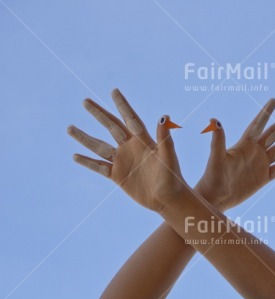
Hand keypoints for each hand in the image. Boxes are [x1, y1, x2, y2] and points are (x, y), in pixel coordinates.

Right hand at [68, 89, 184, 211]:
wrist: (168, 200)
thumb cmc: (172, 178)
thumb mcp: (168, 157)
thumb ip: (164, 138)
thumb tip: (164, 116)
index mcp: (143, 141)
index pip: (130, 118)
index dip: (122, 105)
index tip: (114, 90)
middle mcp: (131, 148)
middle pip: (111, 127)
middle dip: (99, 114)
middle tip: (85, 101)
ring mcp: (123, 161)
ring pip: (99, 146)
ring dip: (85, 137)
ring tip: (70, 127)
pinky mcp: (117, 176)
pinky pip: (99, 167)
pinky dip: (87, 162)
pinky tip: (75, 155)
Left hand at [195, 99, 274, 210]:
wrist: (215, 198)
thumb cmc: (212, 177)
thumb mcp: (216, 158)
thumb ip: (218, 140)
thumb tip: (214, 120)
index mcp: (244, 144)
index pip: (257, 125)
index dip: (265, 112)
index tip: (274, 100)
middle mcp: (255, 151)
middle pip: (274, 133)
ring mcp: (261, 164)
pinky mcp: (264, 178)